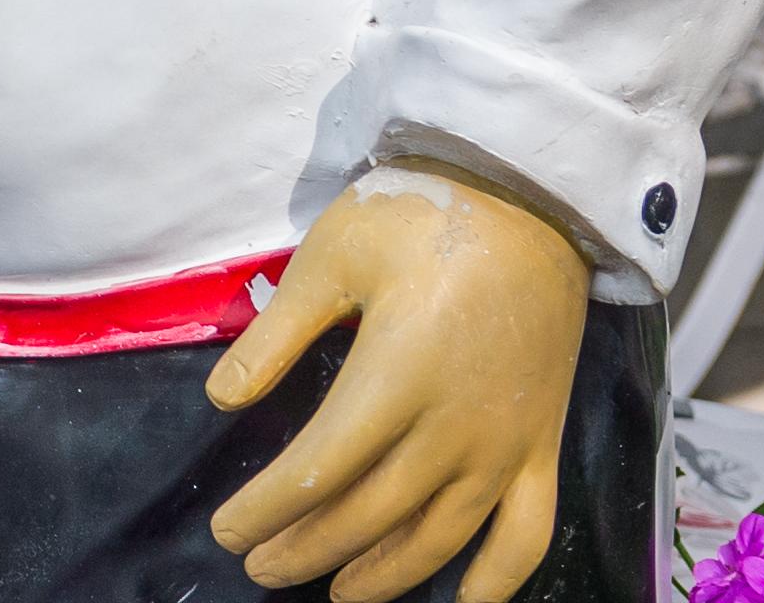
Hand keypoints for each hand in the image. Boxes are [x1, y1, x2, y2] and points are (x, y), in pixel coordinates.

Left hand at [207, 165, 592, 601]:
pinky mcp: (542, 444)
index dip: (268, 508)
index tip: (226, 529)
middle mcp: (455, 426)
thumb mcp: (329, 257)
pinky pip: (527, 532)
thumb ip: (275, 335)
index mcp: (395, 377)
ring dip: (384, 572)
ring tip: (336, 592)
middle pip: (371, 514)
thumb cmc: (417, 217)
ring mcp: (506, 443)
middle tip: (258, 565)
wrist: (529, 201)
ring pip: (440, 536)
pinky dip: (497, 580)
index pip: (320, 470)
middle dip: (307, 547)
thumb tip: (221, 399)